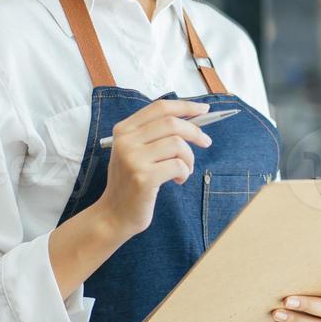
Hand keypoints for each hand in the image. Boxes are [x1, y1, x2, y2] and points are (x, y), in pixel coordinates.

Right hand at [95, 99, 210, 240]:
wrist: (114, 215)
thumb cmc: (131, 181)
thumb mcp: (136, 151)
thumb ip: (156, 134)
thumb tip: (194, 119)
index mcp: (124, 130)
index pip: (160, 108)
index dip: (186, 106)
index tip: (204, 110)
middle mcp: (126, 141)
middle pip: (172, 123)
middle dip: (195, 132)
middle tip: (206, 142)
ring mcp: (133, 159)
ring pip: (177, 144)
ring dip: (189, 158)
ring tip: (185, 170)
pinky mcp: (143, 178)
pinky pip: (178, 165)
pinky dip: (185, 172)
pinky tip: (178, 180)